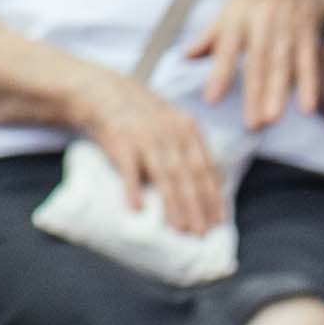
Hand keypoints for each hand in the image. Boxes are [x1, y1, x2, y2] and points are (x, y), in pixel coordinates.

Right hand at [81, 76, 228, 235]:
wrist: (105, 93)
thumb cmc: (143, 117)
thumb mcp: (173, 125)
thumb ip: (190, 151)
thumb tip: (209, 187)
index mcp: (187, 130)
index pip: (205, 168)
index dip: (212, 195)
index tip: (218, 220)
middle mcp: (170, 133)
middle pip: (187, 175)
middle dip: (196, 206)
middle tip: (201, 232)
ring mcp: (145, 137)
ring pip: (164, 175)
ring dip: (173, 204)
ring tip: (178, 227)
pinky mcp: (121, 142)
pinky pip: (129, 169)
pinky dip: (133, 189)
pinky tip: (138, 208)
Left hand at [194, 0, 323, 131]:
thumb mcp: (230, 10)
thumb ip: (210, 36)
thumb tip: (185, 57)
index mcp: (238, 18)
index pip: (227, 49)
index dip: (220, 73)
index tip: (212, 100)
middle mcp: (263, 22)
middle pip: (258, 61)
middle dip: (255, 92)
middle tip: (251, 123)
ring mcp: (287, 28)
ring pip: (283, 63)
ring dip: (279, 92)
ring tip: (272, 119)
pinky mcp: (307, 34)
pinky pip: (308, 60)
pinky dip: (309, 83)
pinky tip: (306, 106)